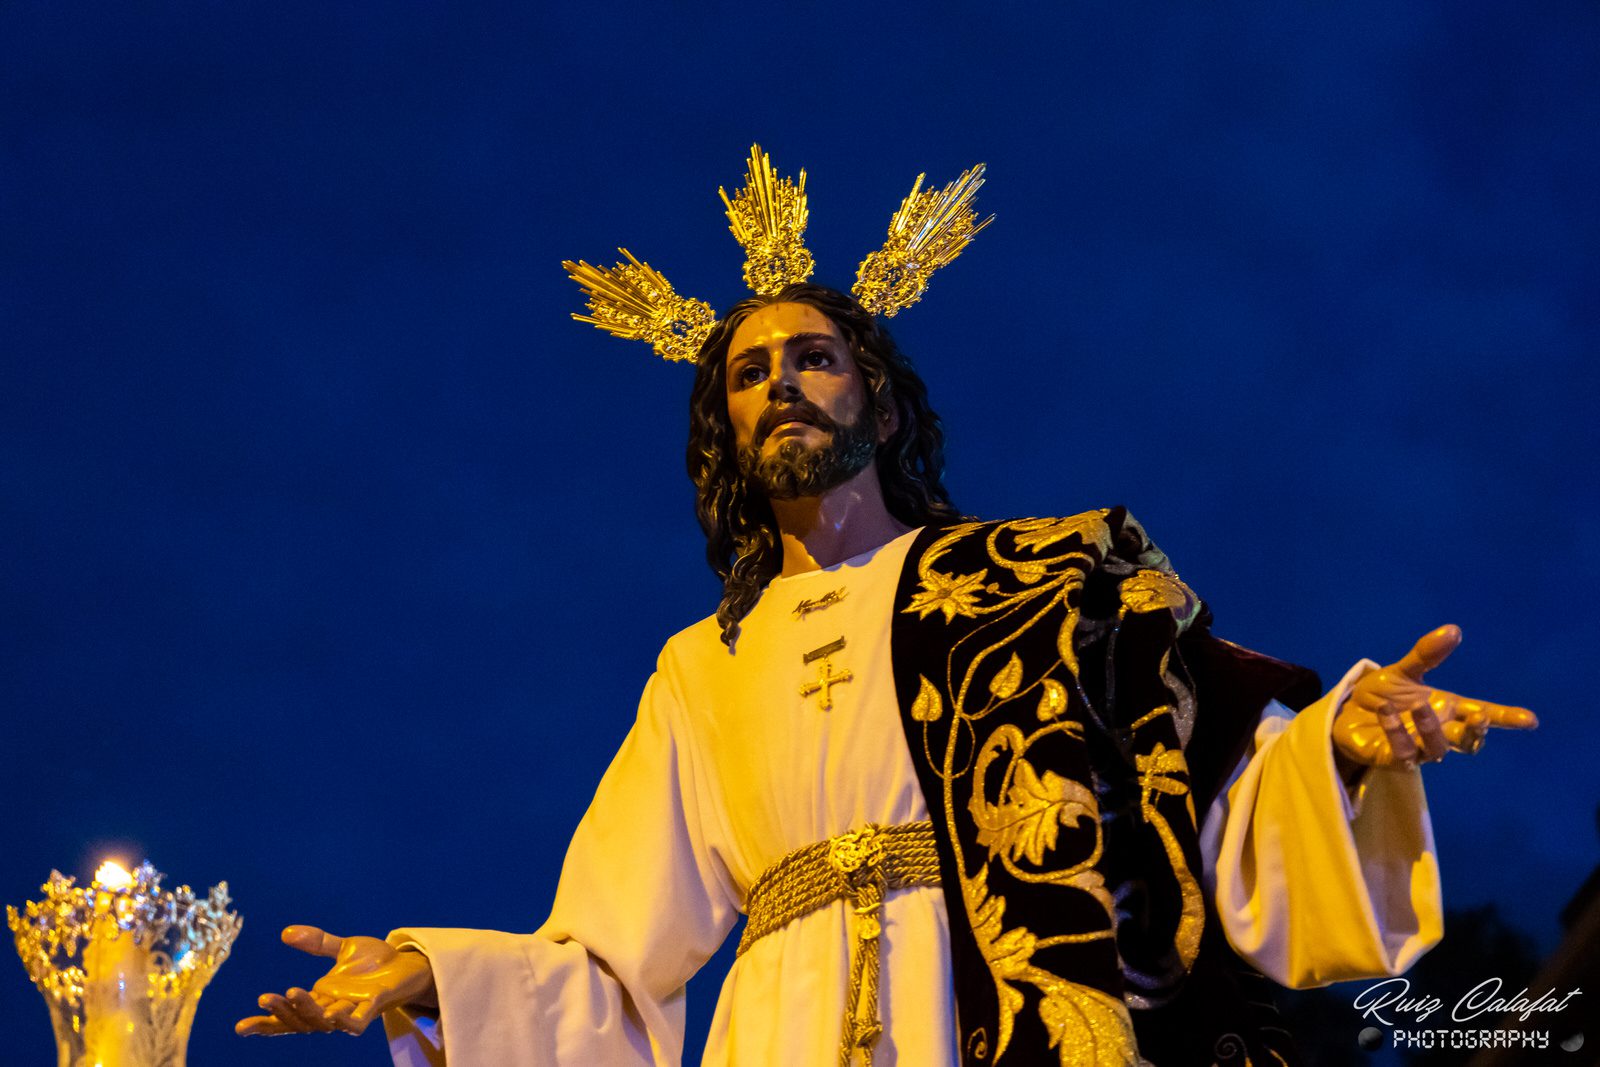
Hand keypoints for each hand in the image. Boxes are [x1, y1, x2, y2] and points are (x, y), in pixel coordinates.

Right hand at [235, 925, 435, 1036]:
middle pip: (301, 1021)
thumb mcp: (344, 948)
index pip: (288, 1015)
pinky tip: (333, 1013)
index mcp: (321, 997)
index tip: (240, 1027)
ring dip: (306, 1011)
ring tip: (290, 993)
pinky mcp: (374, 1006)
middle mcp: (333, 1008)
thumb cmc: (376, 962)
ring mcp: (352, 1010)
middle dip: (281, 1012)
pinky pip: (357, 1022)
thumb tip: (286, 933)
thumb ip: (317, 942)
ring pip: (323, 1021)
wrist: (409, 963)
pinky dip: (345, 1021)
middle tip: (264, 998)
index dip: (265, 1023)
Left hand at [1333, 625, 1536, 768]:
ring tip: (1420, 705)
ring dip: (1431, 728)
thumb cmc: (1383, 695)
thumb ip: (1426, 654)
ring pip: (1436, 749)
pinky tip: (1385, 711)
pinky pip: (1400, 752)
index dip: (1506, 718)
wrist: (1347, 714)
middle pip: (1467, 741)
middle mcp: (1437, 732)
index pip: (1484, 715)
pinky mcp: (1392, 758)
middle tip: (1478, 718)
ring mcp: (1417, 749)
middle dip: (1475, 731)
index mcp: (1448, 709)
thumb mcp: (1403, 671)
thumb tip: (1453, 629)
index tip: (1530, 720)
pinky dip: (1395, 732)